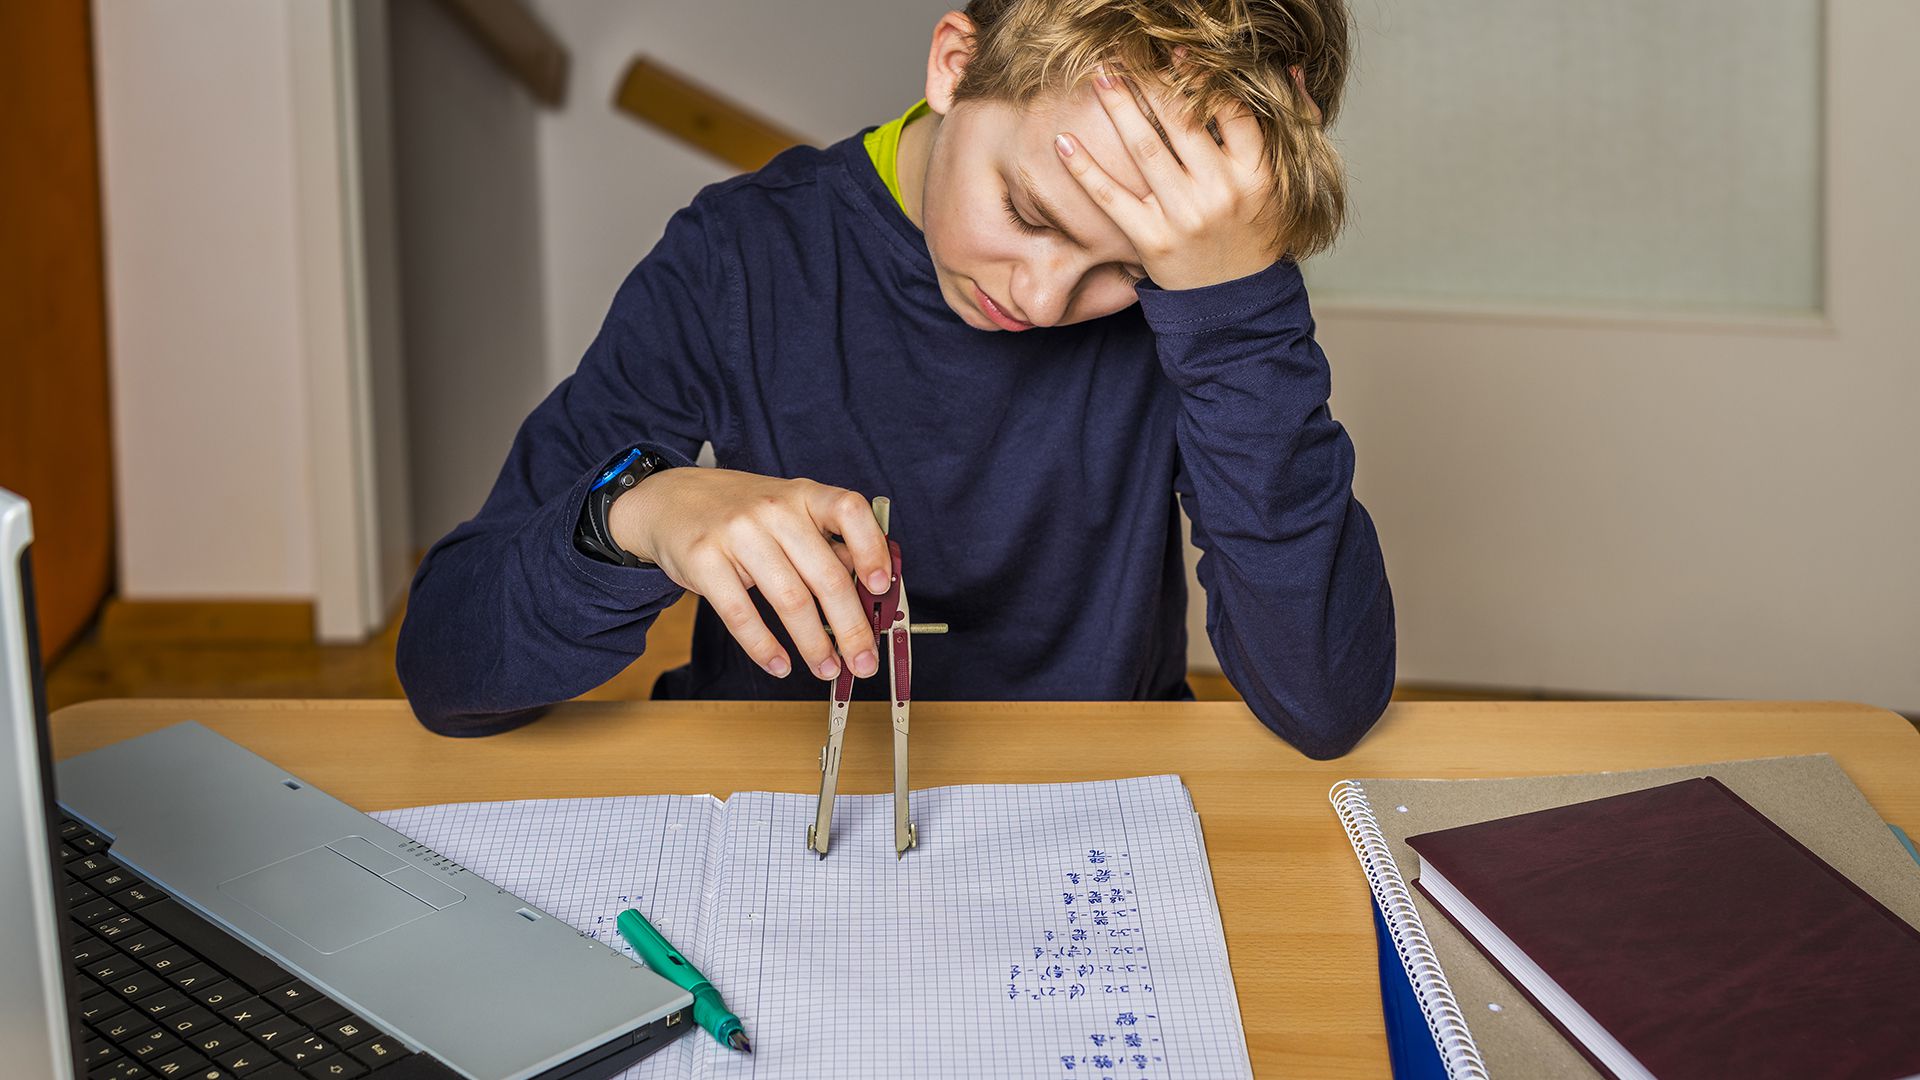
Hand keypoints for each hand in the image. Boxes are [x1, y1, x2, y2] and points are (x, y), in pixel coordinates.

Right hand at [609, 468, 892, 680]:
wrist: (670, 500)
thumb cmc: (742, 513)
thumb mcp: (789, 513)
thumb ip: (828, 544)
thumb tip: (872, 592)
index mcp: (804, 493)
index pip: (850, 511)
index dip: (872, 550)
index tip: (881, 588)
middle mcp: (774, 508)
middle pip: (826, 575)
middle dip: (851, 627)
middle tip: (864, 661)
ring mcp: (737, 532)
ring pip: (789, 600)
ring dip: (814, 644)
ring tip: (828, 669)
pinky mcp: (704, 560)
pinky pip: (741, 614)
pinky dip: (764, 647)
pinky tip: (780, 665)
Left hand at [1055, 65, 1318, 290]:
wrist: (1235, 300)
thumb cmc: (1258, 231)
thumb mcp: (1284, 183)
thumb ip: (1295, 125)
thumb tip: (1290, 69)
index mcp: (1256, 173)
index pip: (1230, 110)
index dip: (1202, 76)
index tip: (1177, 52)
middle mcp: (1221, 192)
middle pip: (1181, 122)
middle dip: (1150, 81)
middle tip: (1125, 53)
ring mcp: (1184, 217)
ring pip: (1144, 149)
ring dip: (1118, 106)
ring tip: (1099, 75)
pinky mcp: (1152, 241)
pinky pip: (1111, 198)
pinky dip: (1084, 169)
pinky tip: (1063, 142)